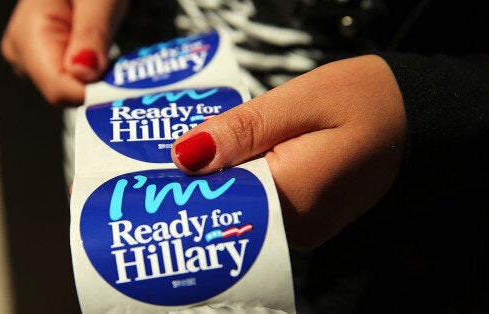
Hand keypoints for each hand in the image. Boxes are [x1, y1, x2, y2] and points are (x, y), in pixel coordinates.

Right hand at [1, 0, 126, 104]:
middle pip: (66, 93)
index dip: (95, 92)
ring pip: (71, 90)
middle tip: (124, 61)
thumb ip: (91, 33)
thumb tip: (84, 73)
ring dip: (98, 77)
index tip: (127, 85)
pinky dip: (94, 73)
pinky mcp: (45, 60)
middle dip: (98, 83)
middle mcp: (22, 54)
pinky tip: (100, 51)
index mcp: (28, 36)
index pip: (59, 89)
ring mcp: (31, 59)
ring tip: (109, 45)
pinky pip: (72, 80)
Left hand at [171, 55, 406, 249]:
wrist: (417, 119)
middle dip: (199, 180)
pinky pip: (261, 204)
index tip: (154, 164)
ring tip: (200, 150)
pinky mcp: (306, 220)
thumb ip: (241, 131)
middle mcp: (295, 229)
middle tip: (170, 150)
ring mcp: (302, 230)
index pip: (217, 202)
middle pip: (227, 209)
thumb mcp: (300, 101)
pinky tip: (234, 158)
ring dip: (220, 179)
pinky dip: (244, 181)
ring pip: (242, 207)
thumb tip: (184, 155)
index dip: (184, 182)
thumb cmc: (367, 102)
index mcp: (292, 201)